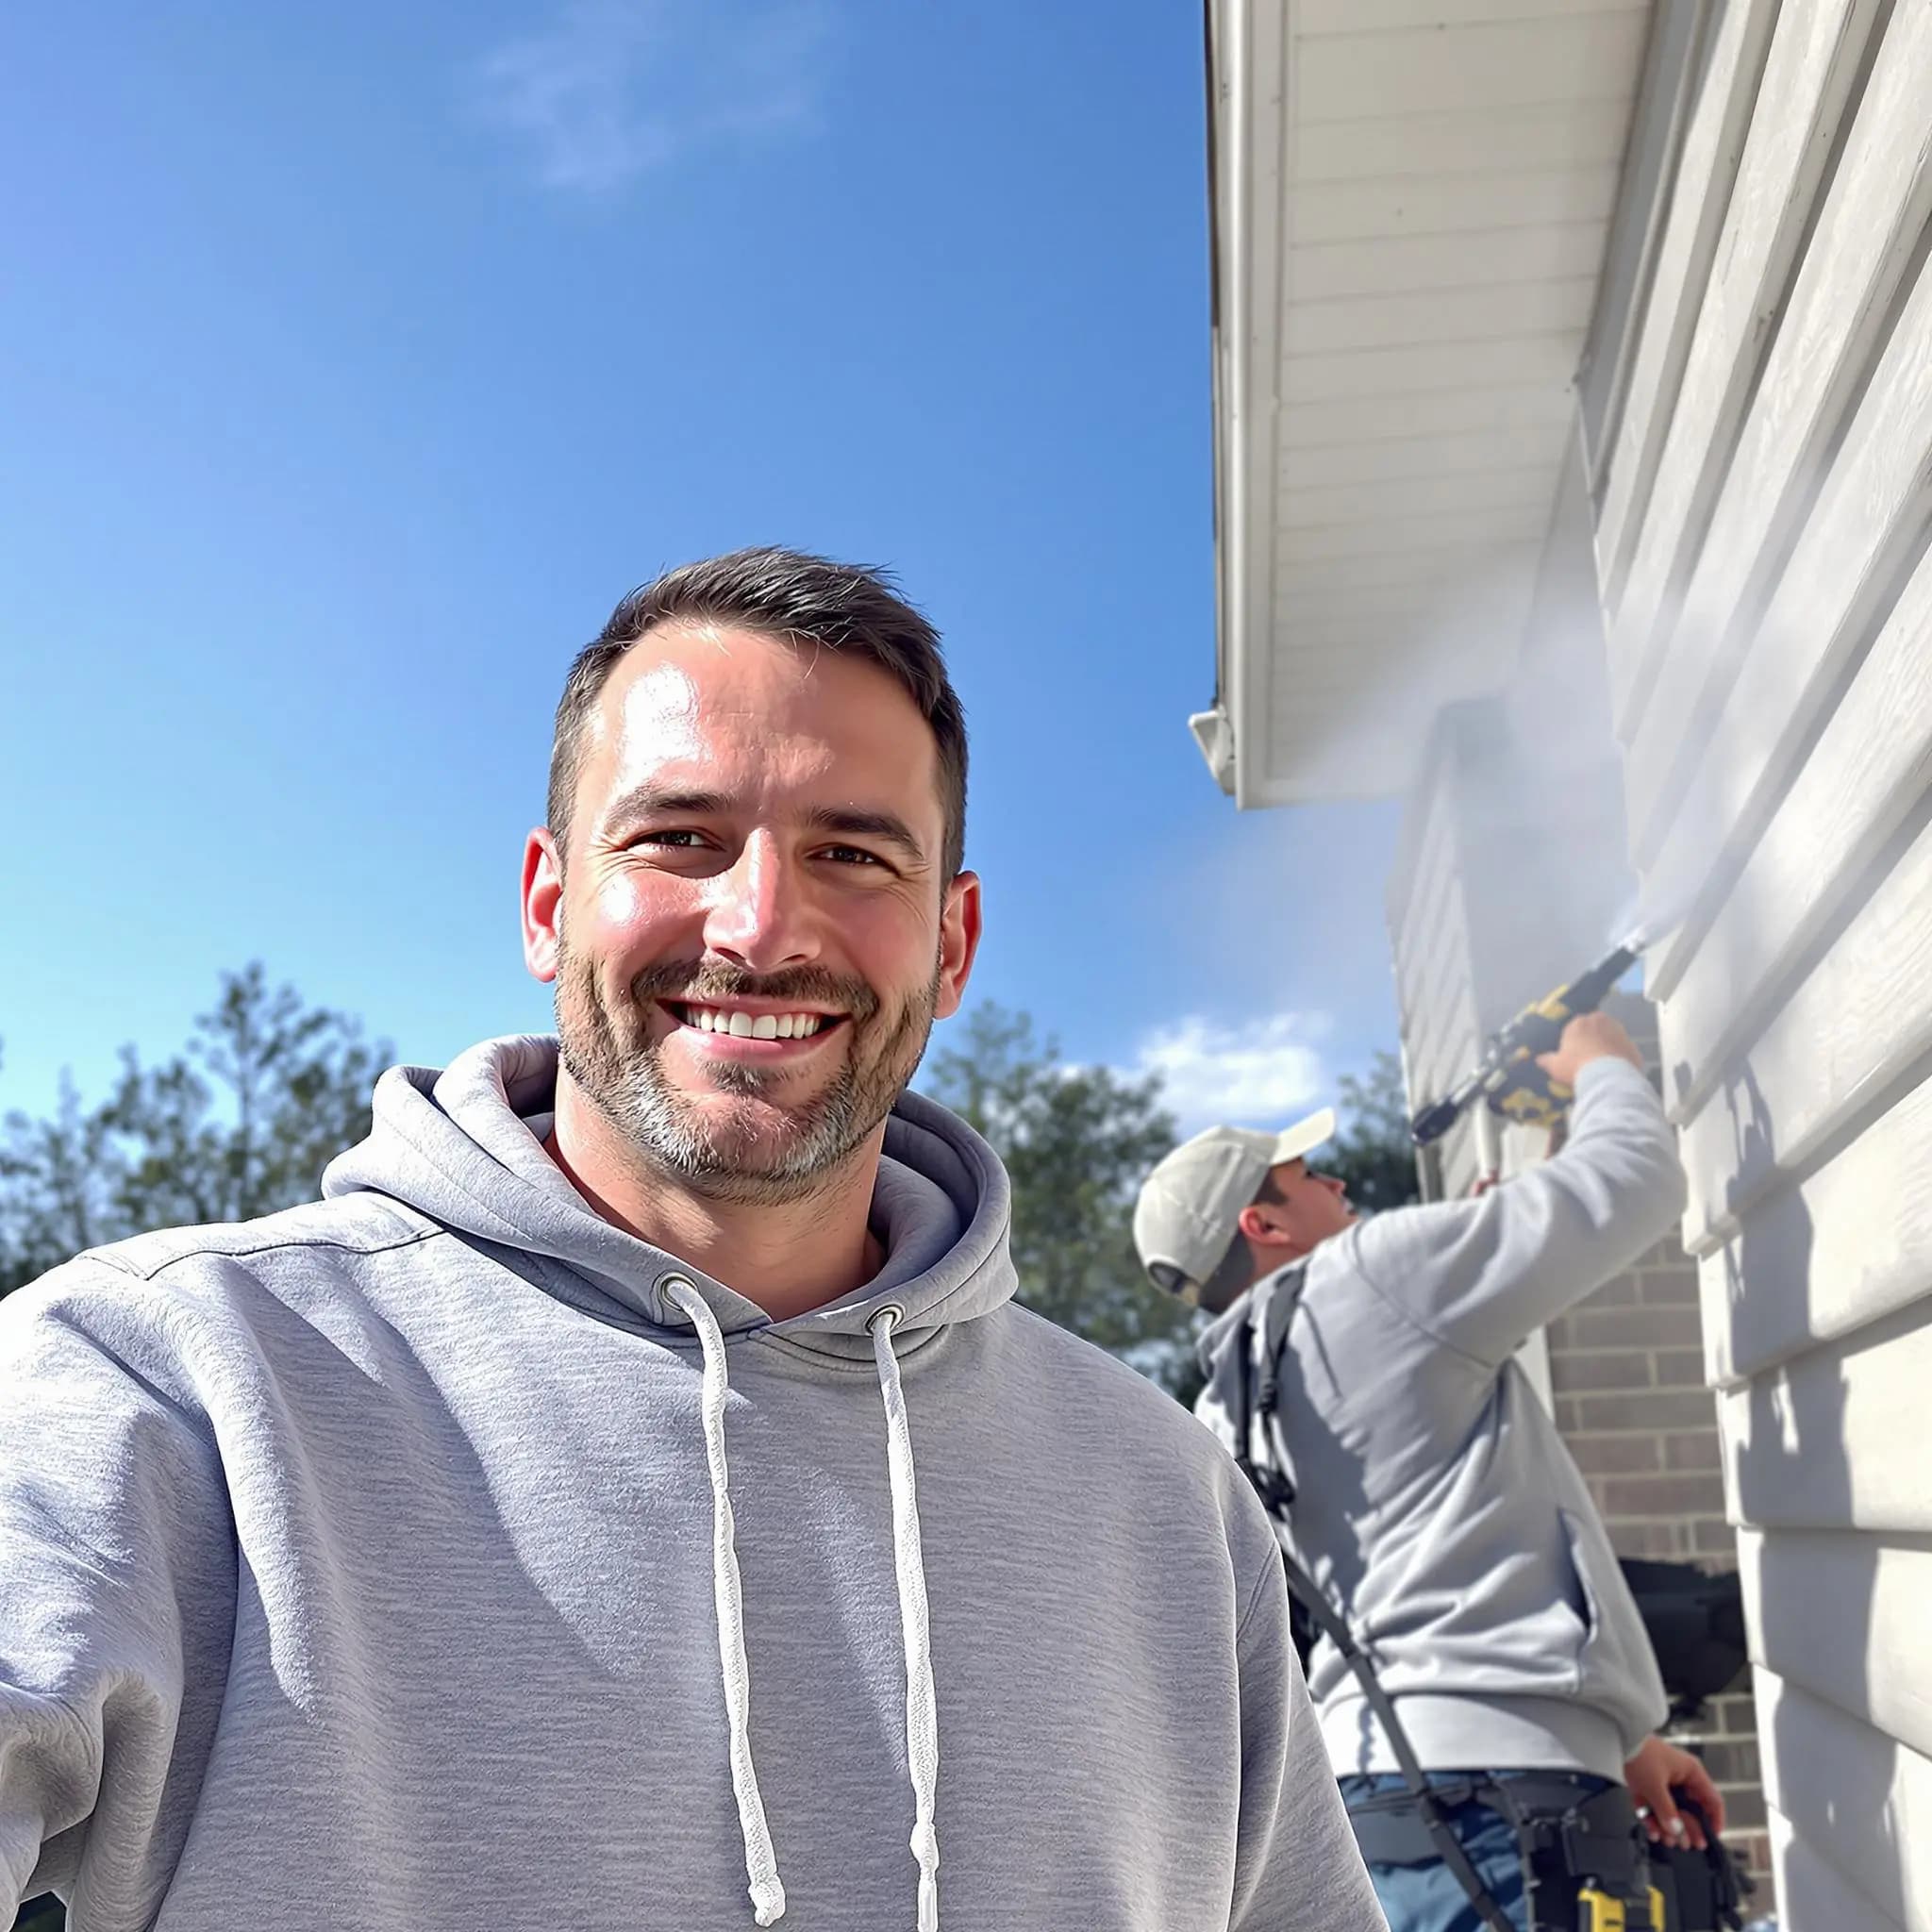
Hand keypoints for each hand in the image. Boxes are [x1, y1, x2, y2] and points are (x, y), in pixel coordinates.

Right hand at [1536, 1012, 1643, 1088]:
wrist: (1608, 1078)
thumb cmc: (1577, 1067)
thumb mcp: (1556, 1066)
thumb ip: (1547, 1060)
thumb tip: (1539, 1059)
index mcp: (1579, 1022)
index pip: (1574, 1027)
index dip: (1573, 1040)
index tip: (1572, 1053)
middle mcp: (1600, 1021)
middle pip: (1595, 1027)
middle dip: (1592, 1038)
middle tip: (1588, 1057)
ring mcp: (1619, 1031)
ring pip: (1611, 1036)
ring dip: (1607, 1045)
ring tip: (1602, 1064)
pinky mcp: (1632, 1045)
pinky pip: (1623, 1049)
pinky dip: (1619, 1056)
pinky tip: (1615, 1070)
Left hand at [1623, 1735, 1724, 1850]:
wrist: (1616, 1738)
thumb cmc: (1641, 1754)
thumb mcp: (1656, 1786)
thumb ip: (1666, 1811)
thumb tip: (1676, 1831)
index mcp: (1692, 1773)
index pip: (1712, 1801)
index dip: (1714, 1821)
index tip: (1710, 1838)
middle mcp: (1682, 1779)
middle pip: (1691, 1810)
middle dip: (1688, 1829)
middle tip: (1685, 1845)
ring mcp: (1665, 1783)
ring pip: (1673, 1810)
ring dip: (1669, 1826)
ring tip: (1667, 1840)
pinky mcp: (1650, 1786)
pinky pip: (1656, 1807)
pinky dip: (1654, 1819)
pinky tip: (1653, 1831)